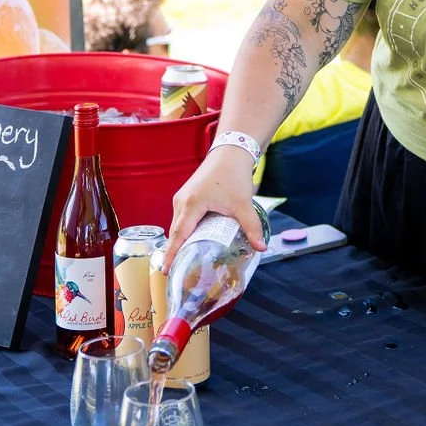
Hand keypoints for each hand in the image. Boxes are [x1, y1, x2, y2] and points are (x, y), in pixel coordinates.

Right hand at [164, 147, 264, 270]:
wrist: (231, 151)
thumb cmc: (234, 175)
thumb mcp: (243, 204)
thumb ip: (251, 227)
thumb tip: (261, 248)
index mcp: (192, 204)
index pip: (178, 235)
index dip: (171, 254)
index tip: (164, 270)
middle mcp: (182, 201)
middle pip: (176, 232)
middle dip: (174, 252)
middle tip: (176, 274)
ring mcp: (182, 197)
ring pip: (178, 225)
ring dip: (179, 241)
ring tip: (182, 262)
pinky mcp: (186, 195)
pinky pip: (181, 218)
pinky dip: (184, 231)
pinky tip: (190, 241)